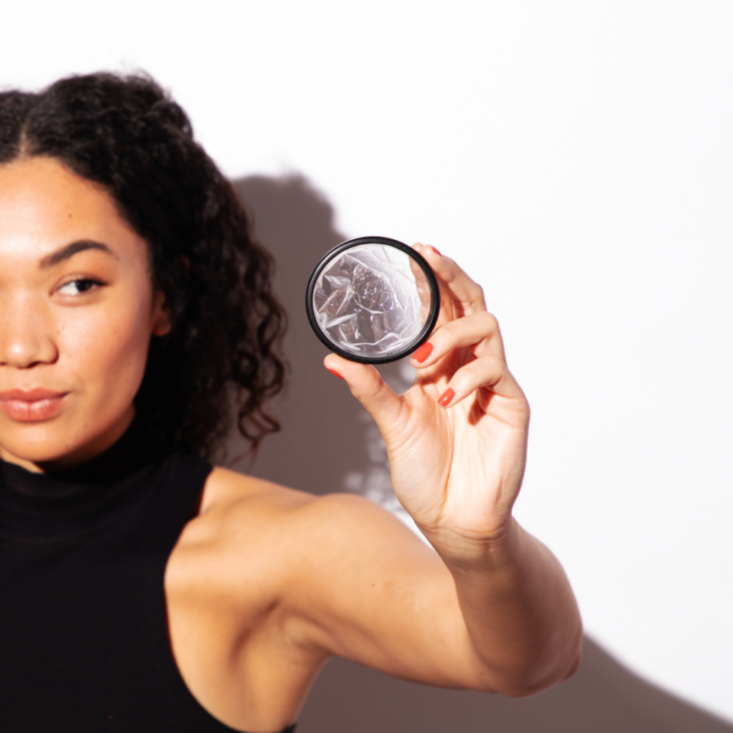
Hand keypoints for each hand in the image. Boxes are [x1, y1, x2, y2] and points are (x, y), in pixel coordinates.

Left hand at [324, 244, 529, 558]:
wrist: (453, 520)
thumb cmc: (425, 472)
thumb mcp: (393, 423)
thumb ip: (370, 389)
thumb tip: (333, 359)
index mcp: (440, 367)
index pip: (441, 311)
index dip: (432, 280)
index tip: (413, 251)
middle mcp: (467, 367)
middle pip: (470, 305)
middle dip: (451, 277)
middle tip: (428, 257)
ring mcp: (492, 384)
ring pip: (488, 329)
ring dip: (454, 333)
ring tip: (423, 360)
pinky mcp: (511, 406)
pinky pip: (497, 372)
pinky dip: (469, 377)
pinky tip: (447, 399)